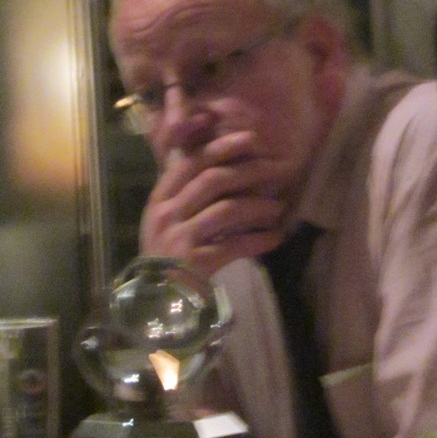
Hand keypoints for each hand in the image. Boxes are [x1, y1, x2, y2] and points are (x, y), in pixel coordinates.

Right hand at [140, 130, 288, 274]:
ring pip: (226, 210)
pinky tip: (276, 238)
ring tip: (280, 208)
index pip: (191, 163)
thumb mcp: (170, 218)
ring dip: (258, 207)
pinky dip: (258, 240)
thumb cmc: (168, 253)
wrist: (156, 298)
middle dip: (249, 171)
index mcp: (160, 198)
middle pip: (212, 180)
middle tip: (278, 169)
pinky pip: (234, 245)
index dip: (222, 147)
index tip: (250, 139)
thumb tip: (228, 165)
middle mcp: (166, 214)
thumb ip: (189, 193)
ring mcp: (179, 238)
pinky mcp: (194, 262)